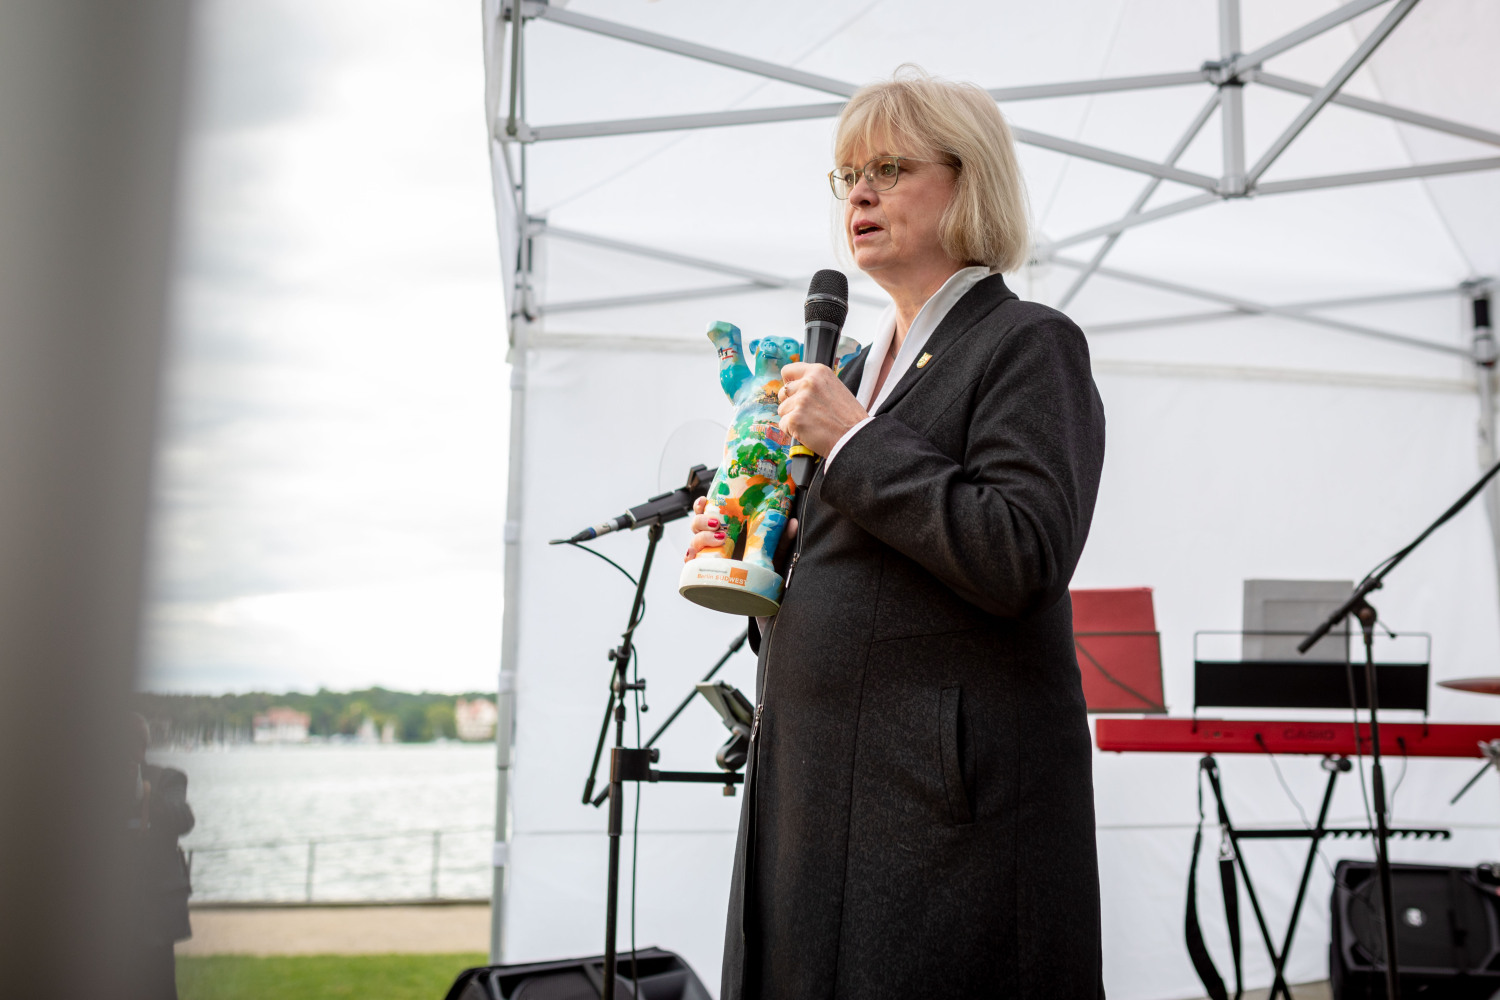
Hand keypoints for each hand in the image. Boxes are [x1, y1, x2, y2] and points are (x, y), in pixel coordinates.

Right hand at [683, 495, 798, 569]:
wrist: (763, 597)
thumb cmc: (766, 569)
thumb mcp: (775, 550)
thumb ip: (782, 537)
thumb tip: (793, 522)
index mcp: (727, 529)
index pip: (708, 512)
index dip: (702, 505)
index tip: (704, 501)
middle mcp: (715, 541)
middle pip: (696, 525)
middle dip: (701, 521)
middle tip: (717, 524)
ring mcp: (710, 557)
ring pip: (693, 542)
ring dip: (701, 538)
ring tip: (719, 540)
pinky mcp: (707, 574)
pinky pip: (691, 566)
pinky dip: (689, 560)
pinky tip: (694, 558)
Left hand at [777, 362, 866, 455]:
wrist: (855, 438)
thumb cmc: (849, 418)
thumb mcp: (835, 388)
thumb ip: (815, 385)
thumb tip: (795, 387)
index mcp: (818, 372)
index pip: (787, 371)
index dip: (789, 384)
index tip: (794, 392)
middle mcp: (807, 383)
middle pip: (783, 392)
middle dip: (791, 404)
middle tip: (808, 413)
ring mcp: (800, 401)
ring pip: (782, 410)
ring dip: (792, 418)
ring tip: (812, 424)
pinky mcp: (794, 419)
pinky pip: (783, 425)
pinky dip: (793, 432)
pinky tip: (808, 432)